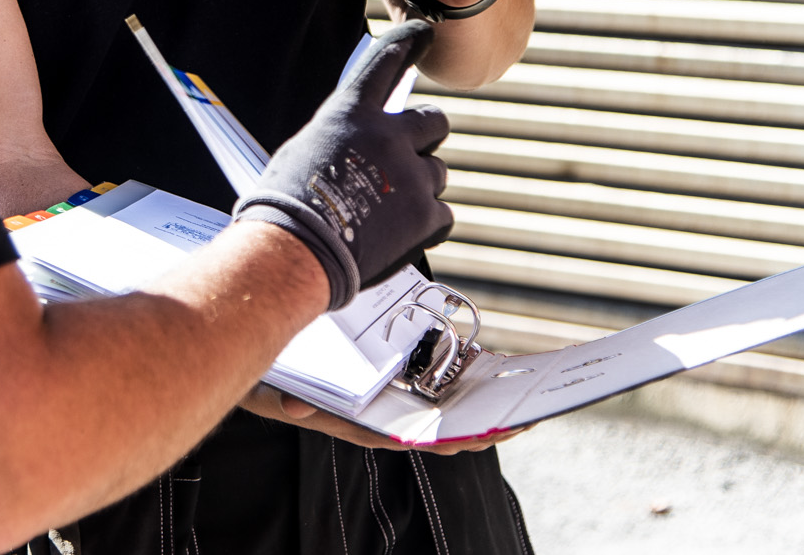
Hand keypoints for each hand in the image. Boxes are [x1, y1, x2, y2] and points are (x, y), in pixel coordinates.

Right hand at [233, 22, 452, 309]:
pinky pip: (441, 214)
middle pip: (434, 123)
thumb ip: (344, 138)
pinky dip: (424, 226)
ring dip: (419, 188)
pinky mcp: (426, 215)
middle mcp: (388, 136)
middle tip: (406, 160)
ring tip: (386, 212)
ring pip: (437, 173)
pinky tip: (396, 235)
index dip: (408, 42)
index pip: (386, 61)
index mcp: (352, 113)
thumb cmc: (286, 205)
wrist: (293, 252)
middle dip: (425, 138)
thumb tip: (361, 146)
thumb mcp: (305, 150)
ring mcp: (411, 175)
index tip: (425, 33)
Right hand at [240, 384, 529, 454]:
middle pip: (451, 429)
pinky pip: (440, 387)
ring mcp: (397, 403)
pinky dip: (467, 378)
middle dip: (491, 425)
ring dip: (487, 404)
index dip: (463, 437)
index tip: (497, 432)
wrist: (271, 376)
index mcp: (373, 427)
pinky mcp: (398, 386)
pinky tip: (490, 364)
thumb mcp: (279, 393)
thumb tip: (291, 409)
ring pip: (452, 411)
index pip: (425, 439)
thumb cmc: (279, 387)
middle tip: (532, 413)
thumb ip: (291, 403)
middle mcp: (391, 420)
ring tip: (524, 393)